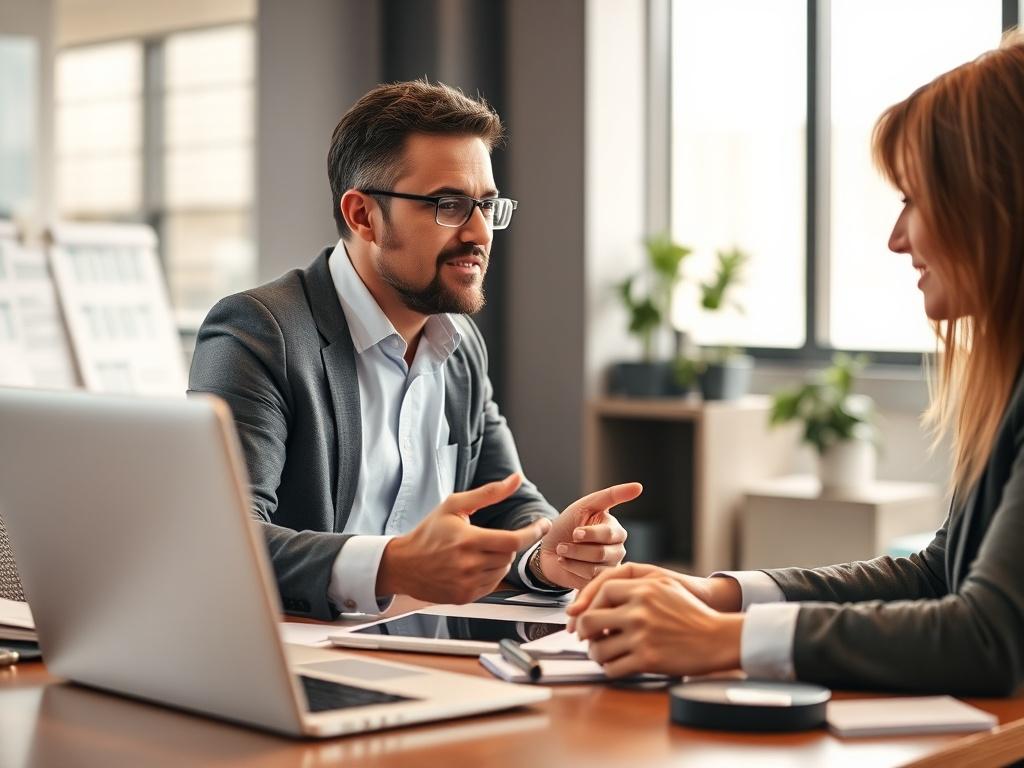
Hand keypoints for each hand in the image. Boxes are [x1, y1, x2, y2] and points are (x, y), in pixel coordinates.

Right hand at [377, 474, 550, 603]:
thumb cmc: (428, 533)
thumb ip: (488, 493)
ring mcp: (466, 584)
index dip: (532, 533)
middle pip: (509, 555)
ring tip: (477, 552)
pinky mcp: (464, 597)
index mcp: (467, 540)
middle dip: (507, 545)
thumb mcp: (455, 506)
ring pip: (502, 571)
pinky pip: (492, 585)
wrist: (404, 565)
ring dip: (499, 560)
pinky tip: (472, 566)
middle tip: (489, 538)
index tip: (542, 524)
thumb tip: (515, 480)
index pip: (512, 540)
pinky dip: (489, 574)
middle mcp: (468, 565)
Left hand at [535, 483, 641, 589]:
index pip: (609, 534)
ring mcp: (608, 568)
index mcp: (616, 531)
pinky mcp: (598, 582)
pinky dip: (571, 569)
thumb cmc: (568, 524)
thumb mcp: (586, 505)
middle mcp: (617, 550)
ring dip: (572, 558)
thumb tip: (639, 487)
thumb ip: (611, 495)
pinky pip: (588, 580)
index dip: (590, 534)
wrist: (548, 549)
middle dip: (577, 548)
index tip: (575, 532)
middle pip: (602, 553)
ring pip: (594, 568)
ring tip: (562, 552)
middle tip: (562, 545)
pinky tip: (566, 562)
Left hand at [572, 576, 743, 677]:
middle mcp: (639, 610)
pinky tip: (617, 666)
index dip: (588, 605)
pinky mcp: (646, 659)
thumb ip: (636, 588)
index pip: (601, 591)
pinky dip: (610, 669)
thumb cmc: (693, 615)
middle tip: (587, 637)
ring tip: (602, 654)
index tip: (585, 615)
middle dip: (584, 631)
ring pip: (598, 648)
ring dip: (596, 654)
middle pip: (590, 620)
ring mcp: (641, 635)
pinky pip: (613, 668)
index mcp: (643, 588)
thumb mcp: (665, 587)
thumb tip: (604, 597)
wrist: (718, 638)